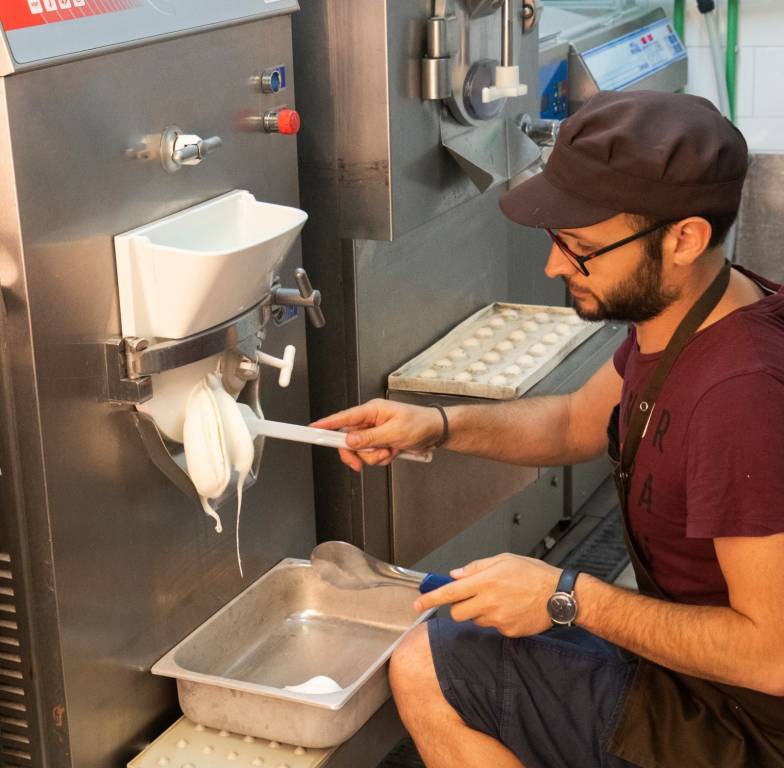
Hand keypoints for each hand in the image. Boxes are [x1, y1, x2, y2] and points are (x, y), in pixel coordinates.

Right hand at [310, 399, 443, 471]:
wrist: (436, 431)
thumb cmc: (420, 424)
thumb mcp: (395, 432)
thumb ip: (370, 438)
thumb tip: (350, 441)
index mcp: (372, 410)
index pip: (344, 418)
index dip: (326, 424)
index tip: (311, 429)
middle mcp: (371, 420)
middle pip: (348, 440)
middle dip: (357, 453)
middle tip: (360, 463)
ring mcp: (375, 432)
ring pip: (361, 450)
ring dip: (374, 457)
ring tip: (390, 451)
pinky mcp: (381, 442)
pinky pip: (371, 455)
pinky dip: (381, 458)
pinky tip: (393, 453)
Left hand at [413, 554, 561, 637]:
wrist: (559, 595)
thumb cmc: (534, 574)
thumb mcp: (504, 560)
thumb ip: (476, 567)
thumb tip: (456, 575)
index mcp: (486, 581)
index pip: (450, 592)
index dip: (431, 598)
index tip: (418, 603)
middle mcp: (489, 601)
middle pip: (458, 613)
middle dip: (459, 608)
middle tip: (472, 598)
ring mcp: (498, 619)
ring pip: (475, 620)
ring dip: (480, 612)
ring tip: (500, 600)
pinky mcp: (508, 631)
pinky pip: (493, 628)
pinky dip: (497, 620)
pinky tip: (511, 609)